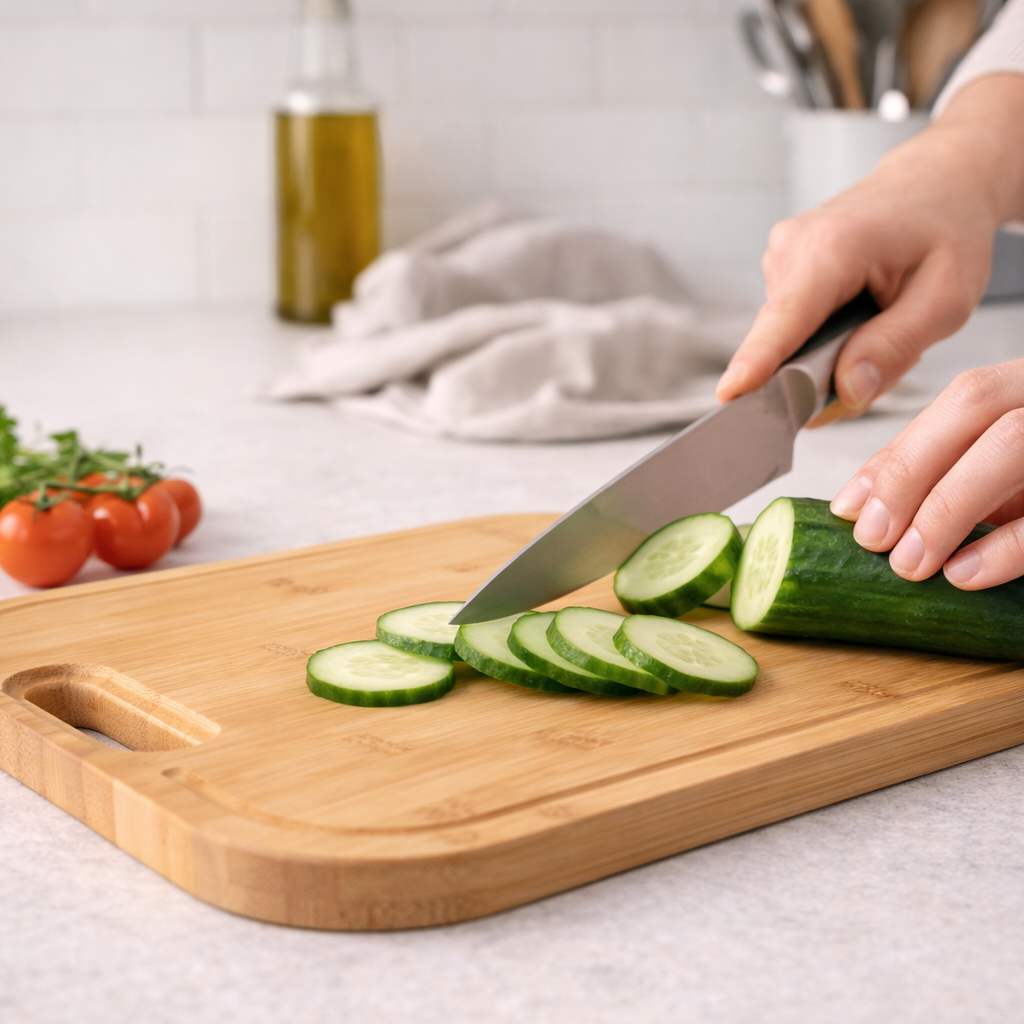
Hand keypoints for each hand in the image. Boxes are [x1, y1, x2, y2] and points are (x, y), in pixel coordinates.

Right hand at [716, 75, 1023, 417]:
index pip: (785, 318)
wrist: (935, 181)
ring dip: (832, 353)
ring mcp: (780, 257)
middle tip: (885, 358)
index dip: (758, 362)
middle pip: (784, 343)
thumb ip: (895, 347)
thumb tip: (848, 392)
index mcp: (836, 247)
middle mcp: (792, 248)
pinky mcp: (779, 269)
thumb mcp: (947, 297)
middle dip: (824, 372)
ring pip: (790, 341)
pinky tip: (859, 313)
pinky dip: (825, 337)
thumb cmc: (946, 230)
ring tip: (879, 321)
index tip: (730, 394)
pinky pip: (792, 329)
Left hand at [830, 360, 1023, 589]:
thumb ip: (932, 471)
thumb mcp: (990, 471)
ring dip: (949, 508)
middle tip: (874, 541)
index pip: (960, 400)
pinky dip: (1005, 546)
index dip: (900, 453)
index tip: (850, 512)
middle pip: (980, 408)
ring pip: (1012, 445)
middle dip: (912, 474)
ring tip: (910, 565)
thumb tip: (854, 504)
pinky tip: (965, 574)